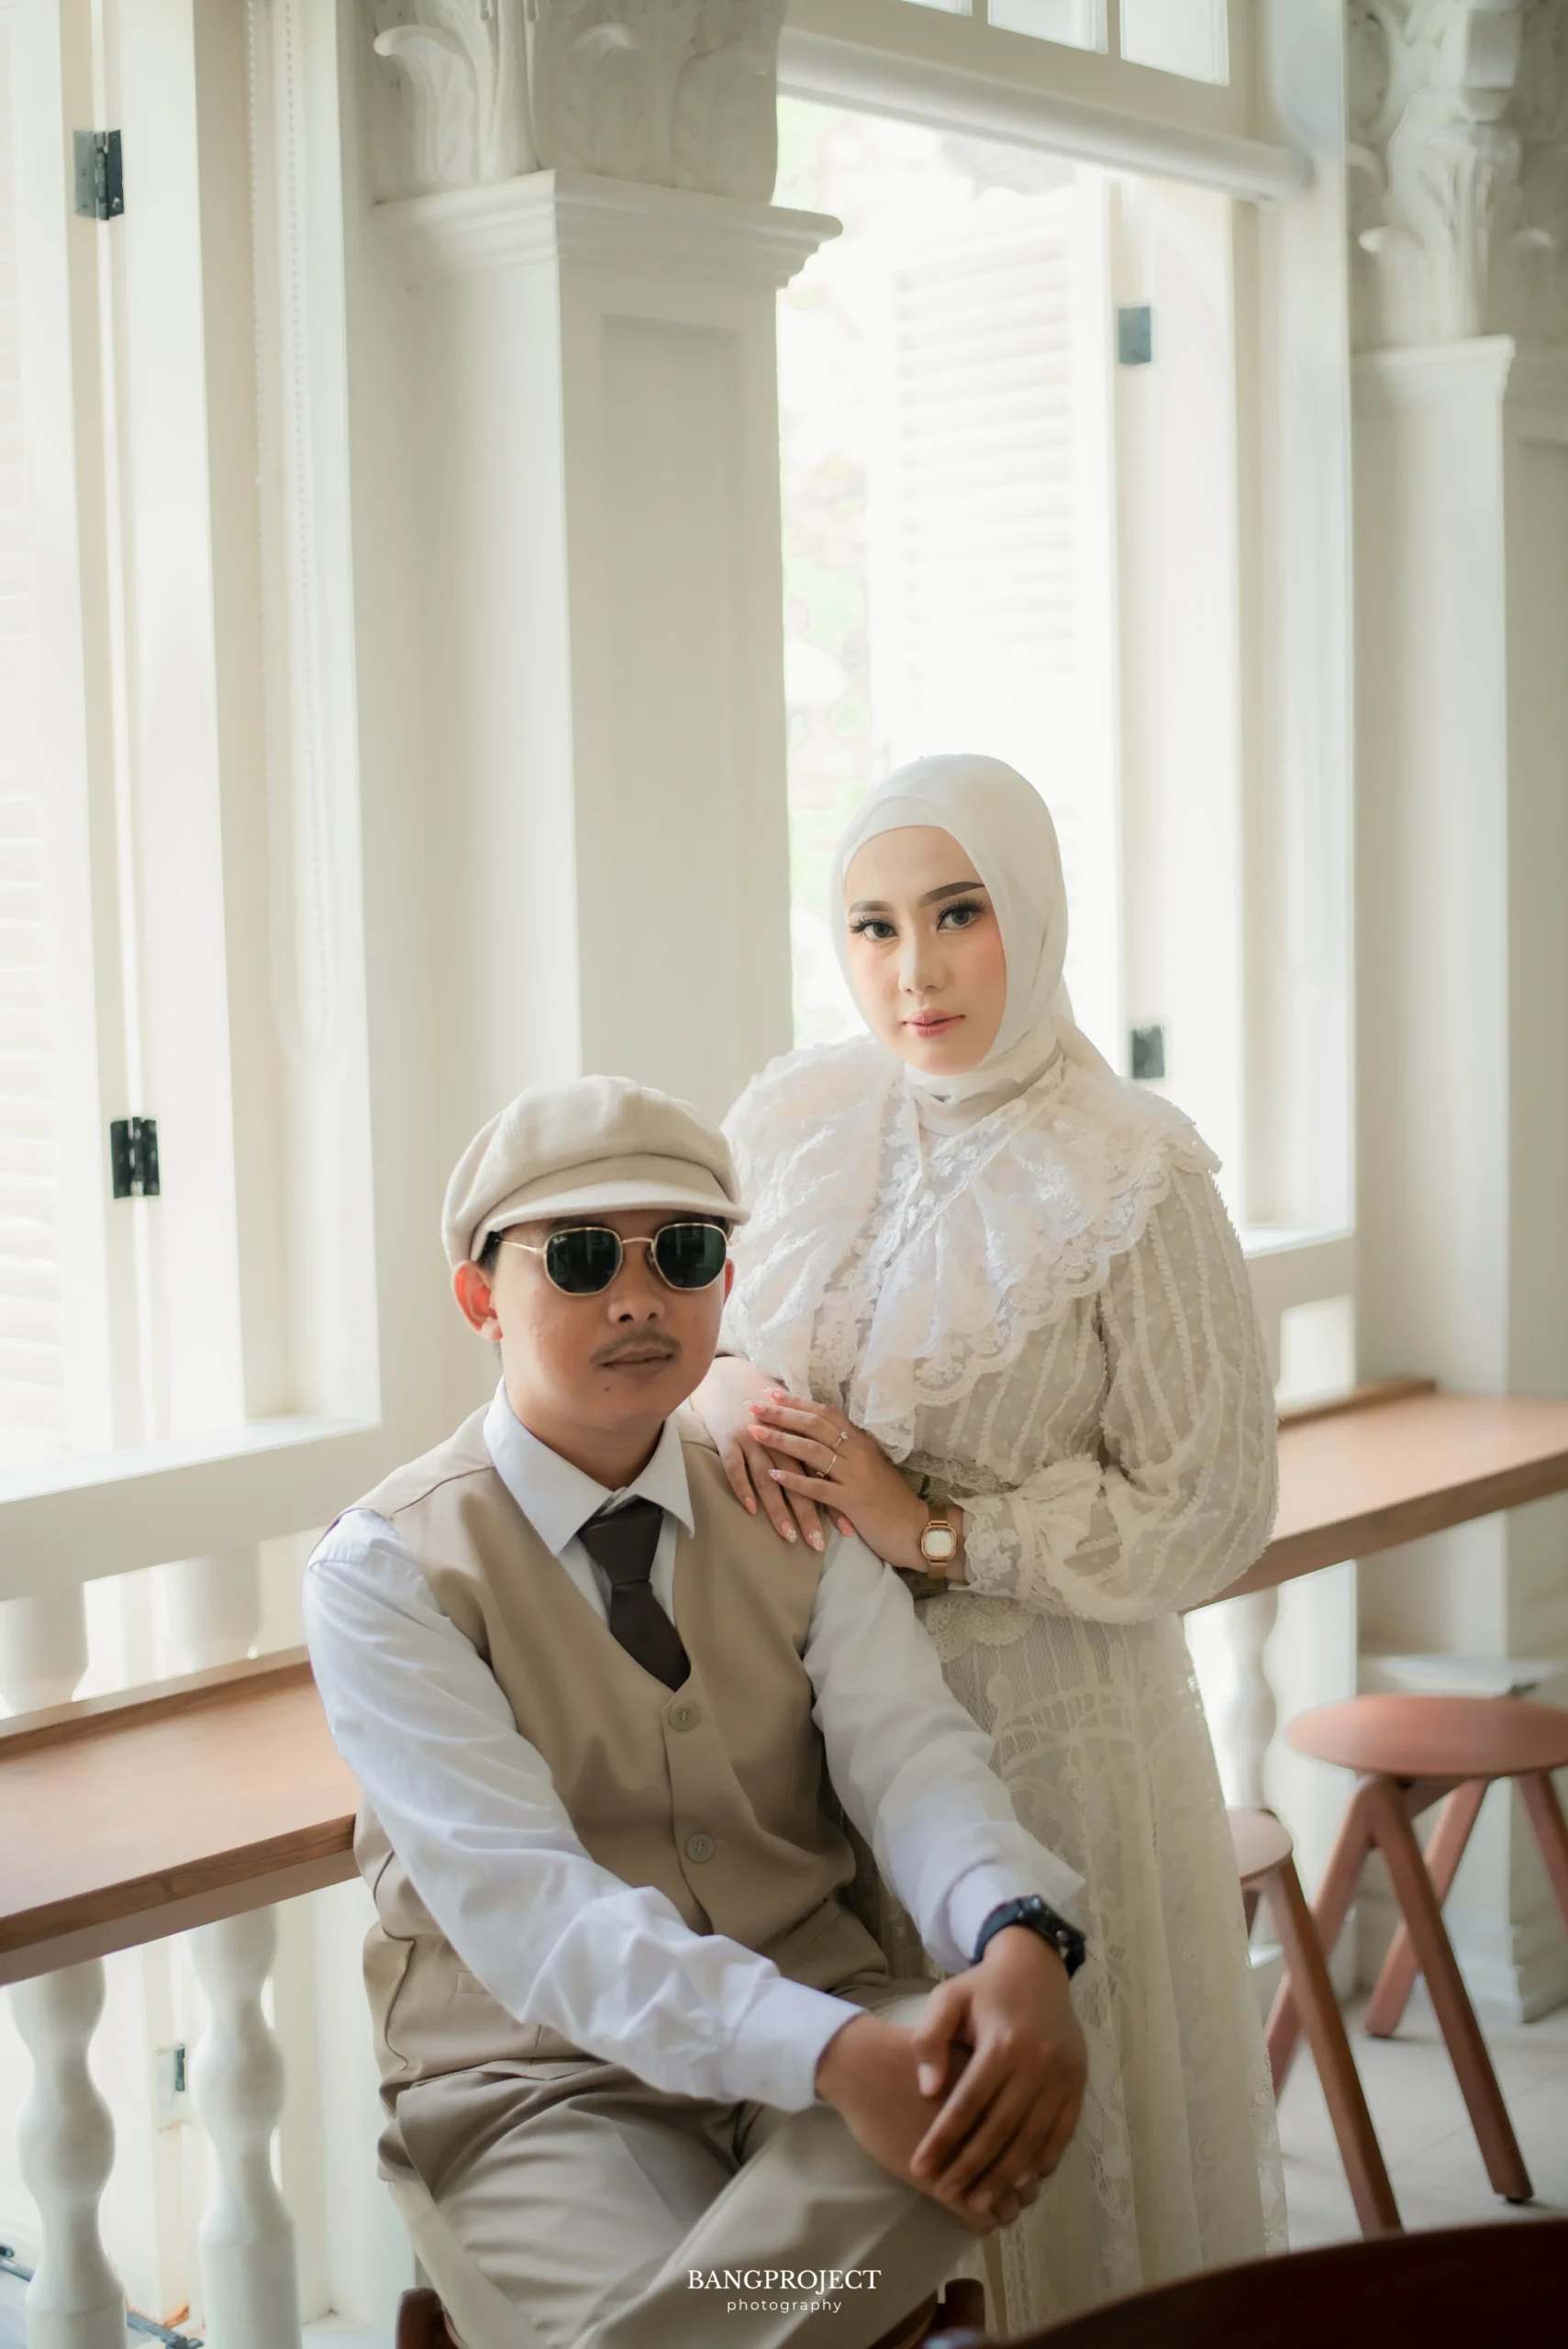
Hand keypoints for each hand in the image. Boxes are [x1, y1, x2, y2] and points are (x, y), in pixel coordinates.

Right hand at [688, 1357, 829, 1550]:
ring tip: (789, 1536)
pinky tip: (751, 1511)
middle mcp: (779, 1438)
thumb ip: (810, 1444)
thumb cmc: (762, 1405)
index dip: (834, 1500)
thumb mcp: (791, 1423)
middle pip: (799, 1480)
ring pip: (769, 1478)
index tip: (848, 1529)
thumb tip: (834, 1475)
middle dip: (810, 1513)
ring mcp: (752, 1439)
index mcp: (799, 1434)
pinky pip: (736, 1468)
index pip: (822, 1473)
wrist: (727, 1379)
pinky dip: (743, 1488)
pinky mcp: (727, 1439)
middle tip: (819, 1544)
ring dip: (780, 1509)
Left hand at [747, 1393, 963, 1578]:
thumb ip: (848, 1451)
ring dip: (781, 1439)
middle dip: (781, 1414)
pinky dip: (795, 1481)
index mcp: (861, 1441)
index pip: (825, 1413)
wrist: (916, 1528)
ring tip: (754, 1432)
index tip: (770, 1392)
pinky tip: (773, 1475)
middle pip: (814, 1426)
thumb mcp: (871, 1466)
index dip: (797, 1402)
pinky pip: (818, 1488)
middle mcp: (858, 1452)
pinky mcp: (852, 1502)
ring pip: (813, 1451)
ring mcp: (855, 1476)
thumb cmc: (890, 1498)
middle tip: (752, 1405)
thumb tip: (819, 1436)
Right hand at [814, 2015, 1037, 2234]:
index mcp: (1000, 2097)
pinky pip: (978, 2217)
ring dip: (1007, 2207)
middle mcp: (992, 2131)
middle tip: (1020, 2189)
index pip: (1036, 2138)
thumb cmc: (907, 2057)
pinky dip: (983, 2223)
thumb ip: (986, 2079)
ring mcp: (969, 2160)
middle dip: (1024, 2185)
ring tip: (1001, 2208)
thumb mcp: (959, 2057)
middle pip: (1027, 2171)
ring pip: (1006, 2199)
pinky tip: (979, 2222)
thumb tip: (1009, 2097)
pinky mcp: (943, 2185)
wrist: (867, 2069)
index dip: (1035, 2155)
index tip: (1028, 2163)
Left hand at [908, 1928, 1086, 2221]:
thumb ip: (929, 2040)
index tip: (920, 2166)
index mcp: (1003, 2042)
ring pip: (1033, 2138)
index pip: (969, 2103)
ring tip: (979, 2201)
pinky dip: (1044, 2159)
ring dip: (1006, 2174)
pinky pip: (1062, 2131)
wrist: (1037, 1968)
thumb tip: (929, 2091)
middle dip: (972, 2166)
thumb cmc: (983, 1987)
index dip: (943, 2138)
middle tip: (946, 2193)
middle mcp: (1038, 2062)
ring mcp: (1064, 2075)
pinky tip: (1023, 2181)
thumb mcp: (947, 1998)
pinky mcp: (1078, 2083)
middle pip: (1001, 2128)